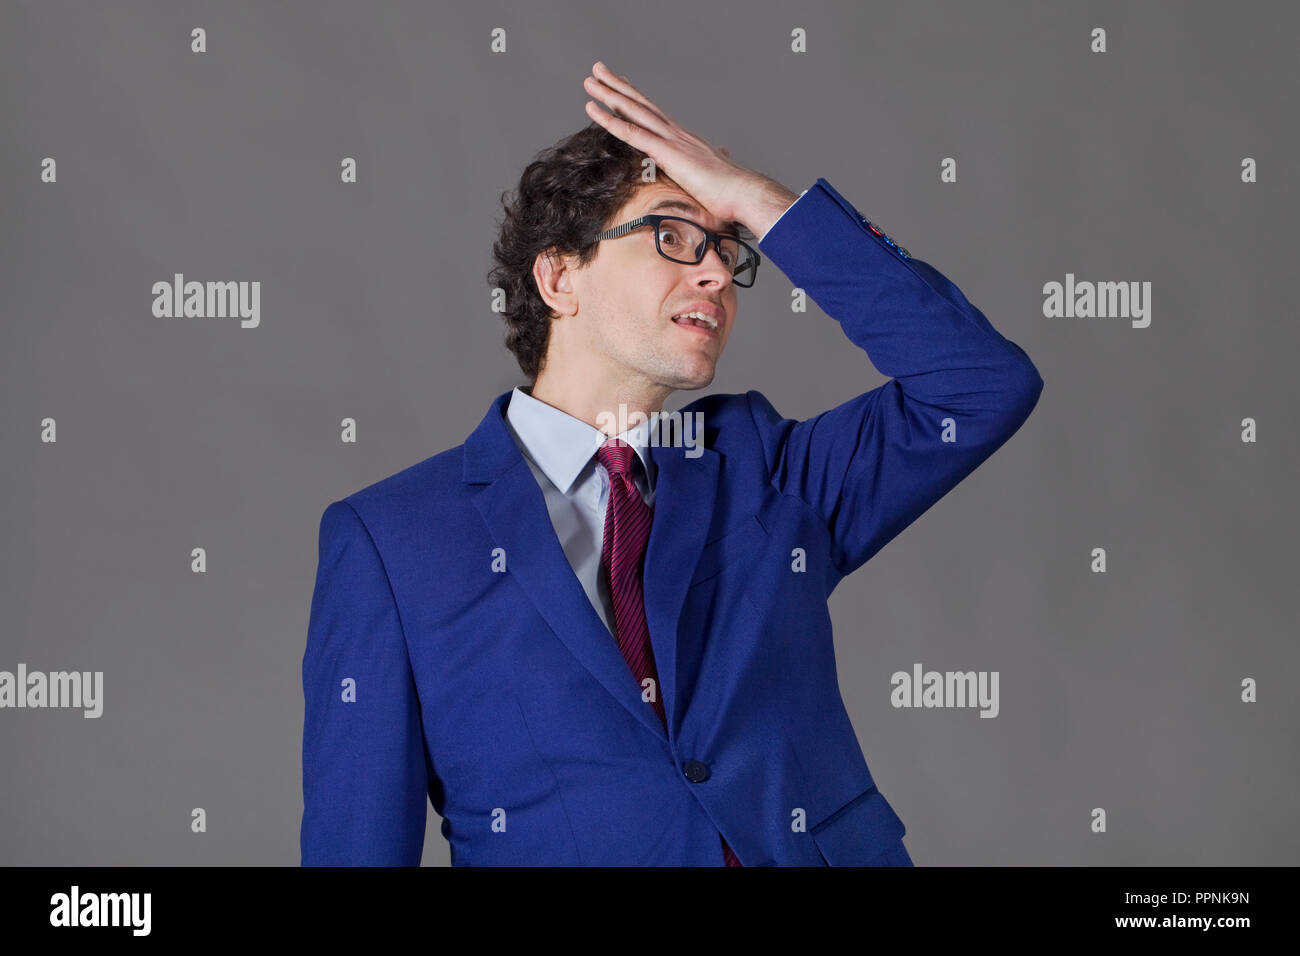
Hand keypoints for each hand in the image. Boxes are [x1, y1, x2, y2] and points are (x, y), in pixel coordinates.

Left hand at [582, 61, 760, 225]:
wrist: (743, 194)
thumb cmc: (731, 194)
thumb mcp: (713, 180)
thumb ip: (708, 172)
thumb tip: (719, 165)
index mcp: (685, 140)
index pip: (656, 115)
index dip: (638, 99)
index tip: (624, 85)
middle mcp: (677, 133)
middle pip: (642, 104)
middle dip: (618, 86)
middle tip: (599, 70)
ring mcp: (671, 140)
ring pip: (633, 111)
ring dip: (609, 95)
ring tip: (590, 81)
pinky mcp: (666, 152)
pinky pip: (632, 133)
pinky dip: (611, 120)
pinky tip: (594, 109)